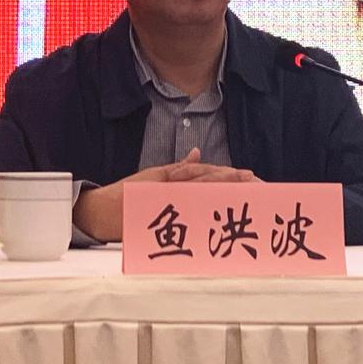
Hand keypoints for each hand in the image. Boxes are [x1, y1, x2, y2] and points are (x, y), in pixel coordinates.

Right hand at [73, 148, 257, 240]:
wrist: (105, 210)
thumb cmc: (130, 196)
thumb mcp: (155, 177)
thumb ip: (178, 167)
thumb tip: (197, 153)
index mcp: (176, 179)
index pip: (208, 175)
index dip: (230, 176)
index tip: (250, 178)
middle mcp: (175, 186)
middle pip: (210, 182)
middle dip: (234, 183)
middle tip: (258, 184)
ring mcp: (169, 195)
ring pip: (201, 188)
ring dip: (224, 189)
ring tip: (246, 189)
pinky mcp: (162, 203)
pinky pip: (185, 199)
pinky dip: (201, 195)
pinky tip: (218, 197)